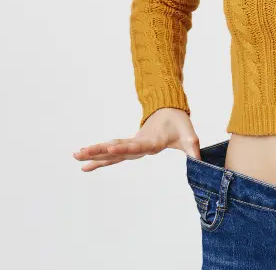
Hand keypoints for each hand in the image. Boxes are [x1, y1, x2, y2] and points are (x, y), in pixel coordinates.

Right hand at [72, 108, 201, 172]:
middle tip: (80, 153)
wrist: (168, 110)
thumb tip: (199, 160)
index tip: (109, 146)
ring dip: (94, 153)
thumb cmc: (178, 123)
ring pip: (110, 150)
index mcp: (151, 141)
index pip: (135, 145)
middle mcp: (138, 143)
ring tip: (75, 156)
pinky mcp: (130, 146)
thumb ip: (192, 146)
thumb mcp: (188, 134)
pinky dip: (99, 158)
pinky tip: (86, 165)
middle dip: (98, 151)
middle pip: (115, 147)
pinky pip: (112, 154)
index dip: (123, 147)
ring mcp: (132, 144)